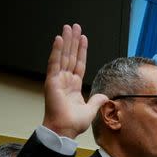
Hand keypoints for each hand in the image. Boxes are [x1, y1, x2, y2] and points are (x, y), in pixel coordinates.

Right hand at [43, 24, 108, 138]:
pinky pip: (54, 63)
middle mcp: (65, 80)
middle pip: (71, 56)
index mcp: (73, 86)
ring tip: (68, 27)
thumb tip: (104, 96)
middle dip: (74, 41)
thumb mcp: (90, 110)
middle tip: (74, 26)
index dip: (82, 51)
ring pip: (63, 56)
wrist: (64, 130)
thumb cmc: (73, 123)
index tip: (83, 38)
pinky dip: (56, 51)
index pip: (79, 64)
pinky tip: (59, 39)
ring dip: (66, 41)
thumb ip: (96, 101)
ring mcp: (57, 79)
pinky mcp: (51, 81)